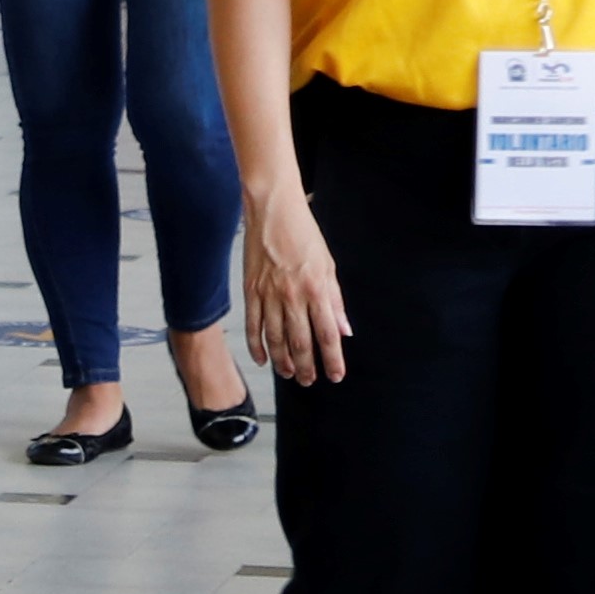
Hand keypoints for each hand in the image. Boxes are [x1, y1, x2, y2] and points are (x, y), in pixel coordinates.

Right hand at [240, 183, 349, 387]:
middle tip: (309, 381)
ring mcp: (268, 295)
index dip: (332, 359)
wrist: (272, 212)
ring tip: (289, 374)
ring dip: (283, 360)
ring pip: (275, 338)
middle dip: (306, 366)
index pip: (327, 334)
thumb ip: (335, 302)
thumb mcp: (328, 267)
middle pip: (300, 341)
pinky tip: (263, 358)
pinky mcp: (250, 291)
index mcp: (316, 290)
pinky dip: (257, 345)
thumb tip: (344, 330)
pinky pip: (253, 325)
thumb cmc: (304, 235)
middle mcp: (293, 296)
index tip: (336, 375)